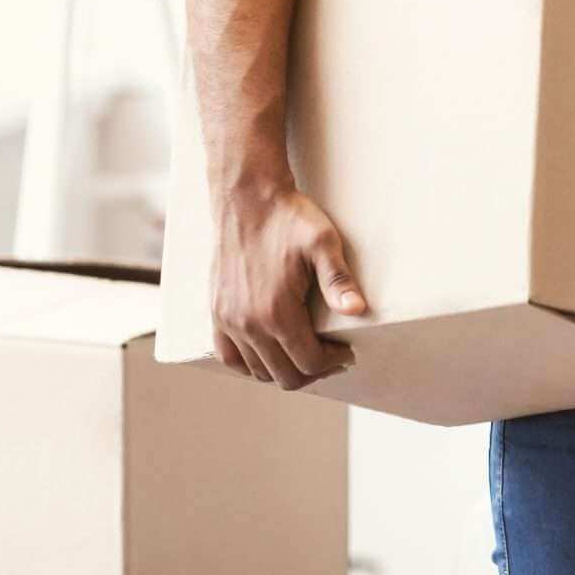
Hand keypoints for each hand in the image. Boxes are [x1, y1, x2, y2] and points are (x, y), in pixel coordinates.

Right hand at [211, 182, 366, 390]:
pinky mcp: (216, 313)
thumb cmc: (288, 219)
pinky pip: (229, 358)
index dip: (334, 362)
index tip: (347, 351)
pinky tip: (270, 353)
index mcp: (276, 312)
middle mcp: (248, 324)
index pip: (309, 362)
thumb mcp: (322, 243)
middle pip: (285, 376)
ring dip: (285, 369)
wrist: (247, 198)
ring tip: (305, 352)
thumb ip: (338, 280)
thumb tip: (358, 309)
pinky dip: (251, 364)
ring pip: (258, 371)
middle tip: (332, 356)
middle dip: (314, 371)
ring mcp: (228, 321)